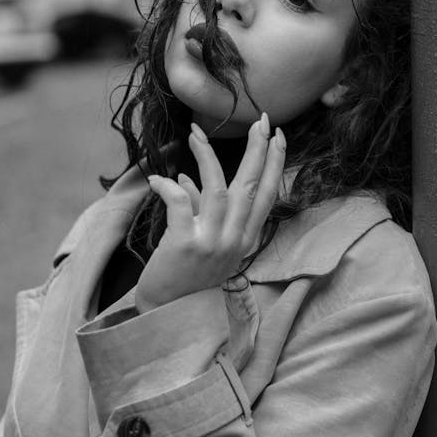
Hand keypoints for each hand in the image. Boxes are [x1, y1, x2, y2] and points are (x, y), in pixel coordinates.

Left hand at [135, 113, 285, 311]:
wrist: (164, 315)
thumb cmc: (182, 278)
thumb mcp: (202, 243)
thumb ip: (199, 210)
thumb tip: (187, 178)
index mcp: (243, 241)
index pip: (266, 196)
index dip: (274, 165)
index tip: (278, 136)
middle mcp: (234, 242)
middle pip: (251, 188)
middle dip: (259, 151)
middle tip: (263, 120)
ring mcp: (212, 244)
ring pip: (219, 190)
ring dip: (207, 156)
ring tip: (195, 132)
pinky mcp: (185, 246)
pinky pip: (180, 203)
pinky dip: (168, 187)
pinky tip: (158, 179)